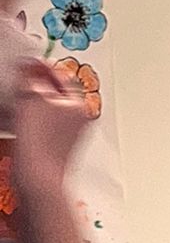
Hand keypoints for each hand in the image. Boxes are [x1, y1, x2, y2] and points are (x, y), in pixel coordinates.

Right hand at [11, 60, 90, 195]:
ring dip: (30, 100)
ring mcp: (68, 133)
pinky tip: (17, 118)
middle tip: (22, 81)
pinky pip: (42, 123)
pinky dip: (29, 116)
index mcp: (79, 105)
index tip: (29, 63)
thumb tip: (32, 65)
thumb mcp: (32, 96)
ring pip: (47, 107)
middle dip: (36, 84)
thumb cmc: (41, 143)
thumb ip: (32, 76)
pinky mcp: (56, 145)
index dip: (44, 66)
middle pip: (55, 92)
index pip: (64, 75)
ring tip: (17, 100)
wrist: (38, 178)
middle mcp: (78, 120)